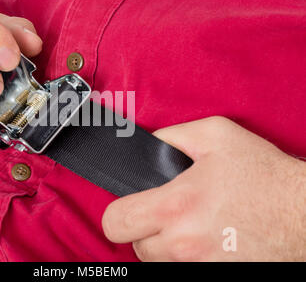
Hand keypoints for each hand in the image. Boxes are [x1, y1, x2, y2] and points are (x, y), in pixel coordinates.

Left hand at [102, 117, 304, 260]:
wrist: (305, 213)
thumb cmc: (264, 175)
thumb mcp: (215, 136)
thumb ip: (172, 136)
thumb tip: (150, 144)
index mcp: (175, 205)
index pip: (115, 222)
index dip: (117, 213)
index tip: (130, 207)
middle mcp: (183, 243)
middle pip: (135, 246)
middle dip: (143, 230)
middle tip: (165, 214)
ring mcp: (200, 267)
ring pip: (157, 262)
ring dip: (164, 246)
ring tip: (188, 225)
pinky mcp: (216, 277)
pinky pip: (182, 270)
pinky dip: (185, 258)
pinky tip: (203, 239)